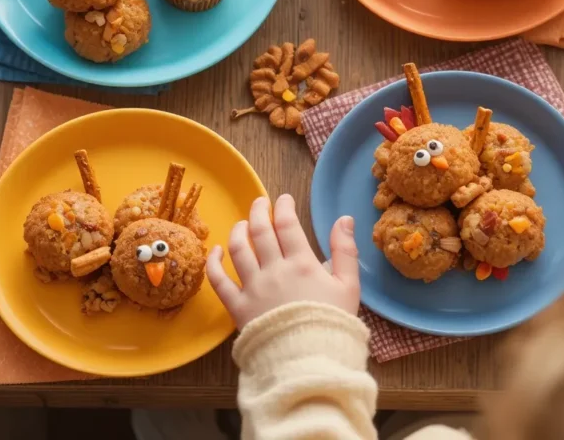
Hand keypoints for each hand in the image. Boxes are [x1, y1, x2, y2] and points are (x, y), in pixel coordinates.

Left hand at [207, 194, 359, 329]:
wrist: (310, 365)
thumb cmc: (332, 325)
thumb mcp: (349, 287)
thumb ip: (345, 251)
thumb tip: (344, 219)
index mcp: (301, 263)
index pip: (287, 224)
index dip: (283, 207)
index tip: (283, 199)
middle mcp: (273, 270)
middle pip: (260, 230)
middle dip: (259, 210)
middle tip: (260, 202)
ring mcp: (253, 288)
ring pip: (238, 249)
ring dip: (238, 231)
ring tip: (242, 224)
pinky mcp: (237, 307)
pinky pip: (219, 281)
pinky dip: (214, 263)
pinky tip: (215, 251)